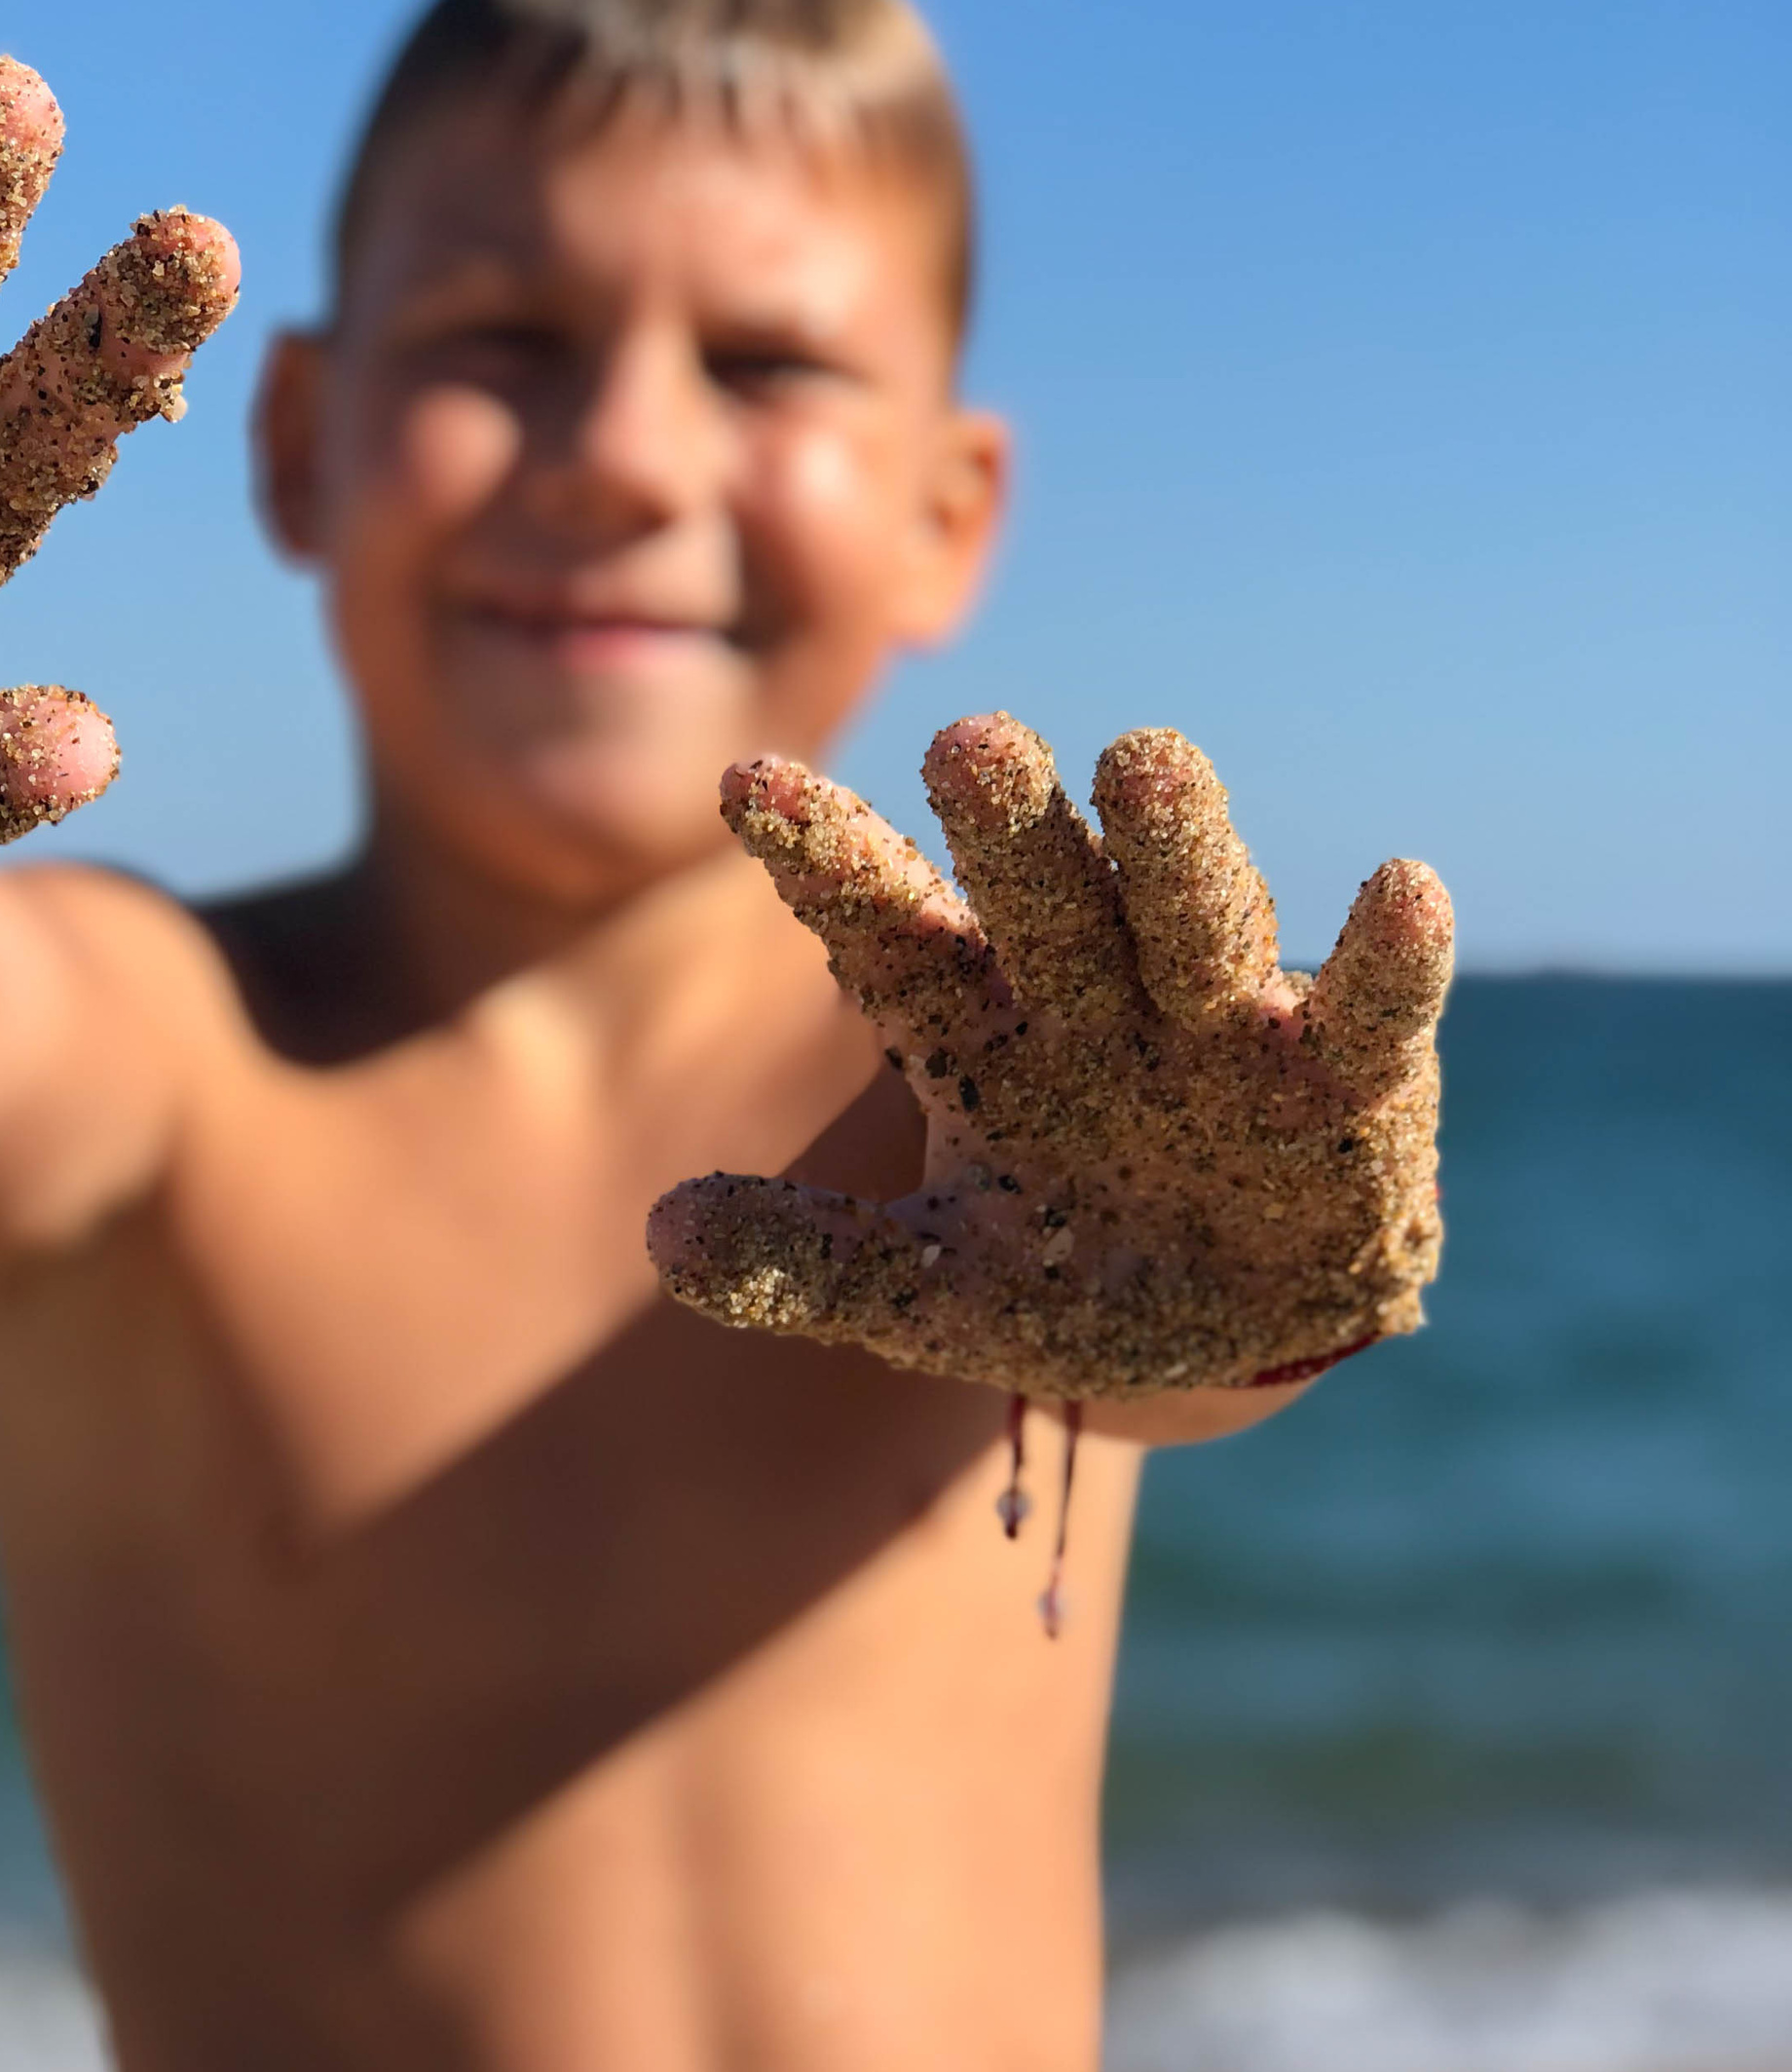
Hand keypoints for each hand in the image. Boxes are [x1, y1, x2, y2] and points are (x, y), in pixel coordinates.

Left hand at [650, 716, 1451, 1394]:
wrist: (1235, 1329)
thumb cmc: (1067, 1274)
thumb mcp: (929, 1292)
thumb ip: (807, 1264)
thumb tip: (666, 1240)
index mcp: (981, 1029)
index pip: (890, 935)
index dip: (826, 864)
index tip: (746, 788)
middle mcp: (1098, 998)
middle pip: (1046, 905)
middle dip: (1011, 832)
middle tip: (968, 743)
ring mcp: (1224, 1025)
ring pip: (1197, 922)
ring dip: (1178, 850)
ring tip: (1148, 762)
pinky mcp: (1348, 1077)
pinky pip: (1369, 1012)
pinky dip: (1389, 958)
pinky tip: (1405, 889)